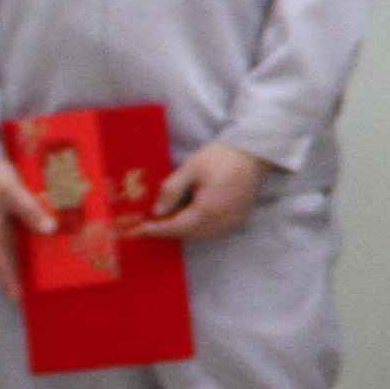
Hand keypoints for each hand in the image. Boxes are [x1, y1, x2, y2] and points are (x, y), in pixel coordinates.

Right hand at [0, 156, 57, 303]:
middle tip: (37, 289)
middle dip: (21, 273)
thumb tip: (48, 229)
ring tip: (41, 270)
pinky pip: (9, 234)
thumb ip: (29, 210)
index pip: (2, 262)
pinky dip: (22, 240)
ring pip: (9, 246)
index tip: (18, 299)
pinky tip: (38, 240)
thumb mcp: (11, 190)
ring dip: (23, 257)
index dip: (10, 281)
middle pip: (7, 258)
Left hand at [136, 142, 271, 242]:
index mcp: (206, 211)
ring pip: (200, 235)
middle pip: (187, 234)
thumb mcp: (191, 168)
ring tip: (166, 221)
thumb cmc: (220, 157)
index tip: (137, 231)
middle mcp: (220, 222)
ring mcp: (231, 223)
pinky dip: (198, 228)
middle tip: (149, 225)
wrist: (253, 153)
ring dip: (182, 231)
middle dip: (167, 231)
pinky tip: (189, 218)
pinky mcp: (238, 220)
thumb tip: (156, 212)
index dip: (154, 230)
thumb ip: (171, 190)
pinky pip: (213, 231)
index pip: (175, 227)